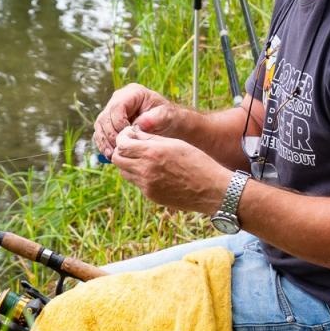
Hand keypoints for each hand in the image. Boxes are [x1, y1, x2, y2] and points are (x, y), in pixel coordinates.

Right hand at [93, 84, 171, 158]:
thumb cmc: (168, 118)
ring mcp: (112, 111)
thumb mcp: (166, 116)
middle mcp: (118, 99)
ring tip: (112, 156)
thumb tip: (138, 124)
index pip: (117, 107)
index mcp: (132, 93)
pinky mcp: (109, 122)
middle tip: (117, 151)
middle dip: (110, 135)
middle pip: (105, 117)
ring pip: (99, 126)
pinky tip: (110, 155)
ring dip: (104, 142)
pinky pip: (100, 133)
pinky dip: (103, 144)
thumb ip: (154, 118)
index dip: (118, 124)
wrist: (167, 124)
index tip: (128, 139)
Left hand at [109, 125, 232, 212]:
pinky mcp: (150, 196)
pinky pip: (136, 183)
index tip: (129, 135)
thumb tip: (133, 134)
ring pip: (124, 172)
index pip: (121, 144)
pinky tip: (154, 171)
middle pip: (117, 159)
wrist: (212, 190)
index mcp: (152, 153)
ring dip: (128, 164)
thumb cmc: (197, 162)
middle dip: (121, 151)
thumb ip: (151, 139)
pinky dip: (139, 175)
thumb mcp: (175, 143)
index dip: (122, 138)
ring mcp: (146, 185)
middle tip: (131, 147)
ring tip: (143, 158)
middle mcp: (145, 170)